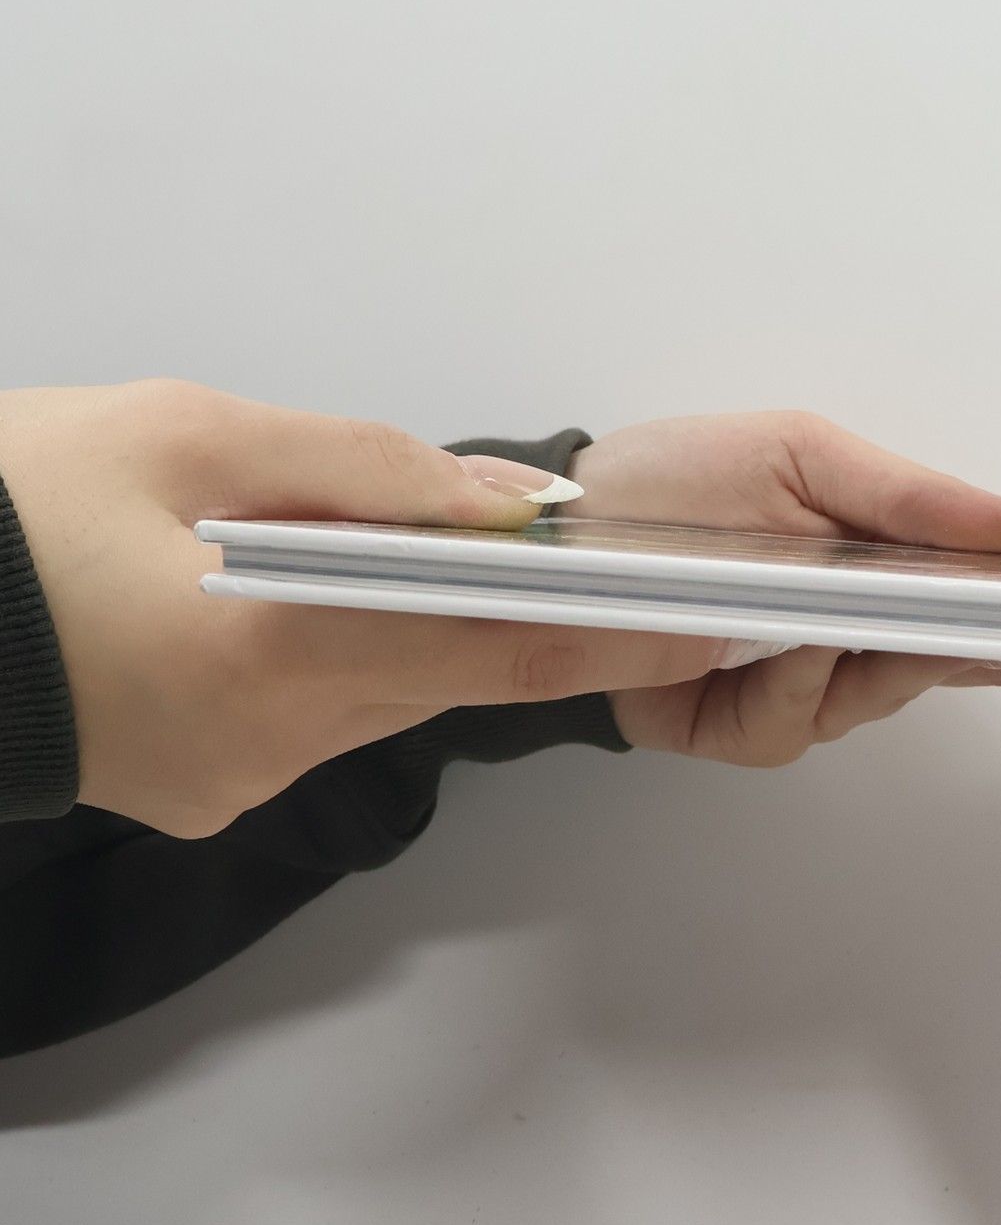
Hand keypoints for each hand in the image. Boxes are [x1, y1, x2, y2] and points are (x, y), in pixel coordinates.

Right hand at [0, 382, 768, 835]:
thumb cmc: (13, 508)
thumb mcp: (187, 432)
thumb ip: (364, 468)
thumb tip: (499, 500)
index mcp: (271, 650)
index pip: (501, 651)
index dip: (616, 637)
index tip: (706, 623)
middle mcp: (271, 741)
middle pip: (447, 670)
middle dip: (496, 607)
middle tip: (529, 544)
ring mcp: (239, 781)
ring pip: (384, 693)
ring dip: (400, 626)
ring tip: (334, 547)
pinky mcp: (211, 792)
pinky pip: (318, 719)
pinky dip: (332, 659)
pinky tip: (273, 604)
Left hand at [566, 411, 1000, 765]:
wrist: (549, 540)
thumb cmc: (677, 482)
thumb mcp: (807, 458)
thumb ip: (926, 502)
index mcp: (884, 557)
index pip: (993, 595)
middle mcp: (859, 629)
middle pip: (961, 656)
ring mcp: (809, 687)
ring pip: (885, 692)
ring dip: (867, 652)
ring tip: (827, 611)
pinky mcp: (751, 731)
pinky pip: (800, 724)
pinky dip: (786, 684)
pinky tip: (769, 644)